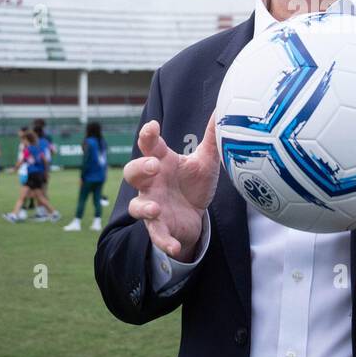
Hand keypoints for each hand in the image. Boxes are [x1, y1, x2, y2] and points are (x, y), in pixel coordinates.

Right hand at [123, 114, 219, 263]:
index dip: (148, 135)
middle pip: (133, 172)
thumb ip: (211, 137)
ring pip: (137, 205)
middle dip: (140, 168)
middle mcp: (151, 183)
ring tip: (156, 207)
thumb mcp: (205, 160)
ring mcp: (152, 205)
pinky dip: (163, 241)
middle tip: (154, 165)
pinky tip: (173, 246)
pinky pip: (157, 236)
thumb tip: (222, 110)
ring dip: (143, 207)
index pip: (149, 145)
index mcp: (161, 161)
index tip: (153, 126)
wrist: (196, 215)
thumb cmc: (193, 182)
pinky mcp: (160, 227)